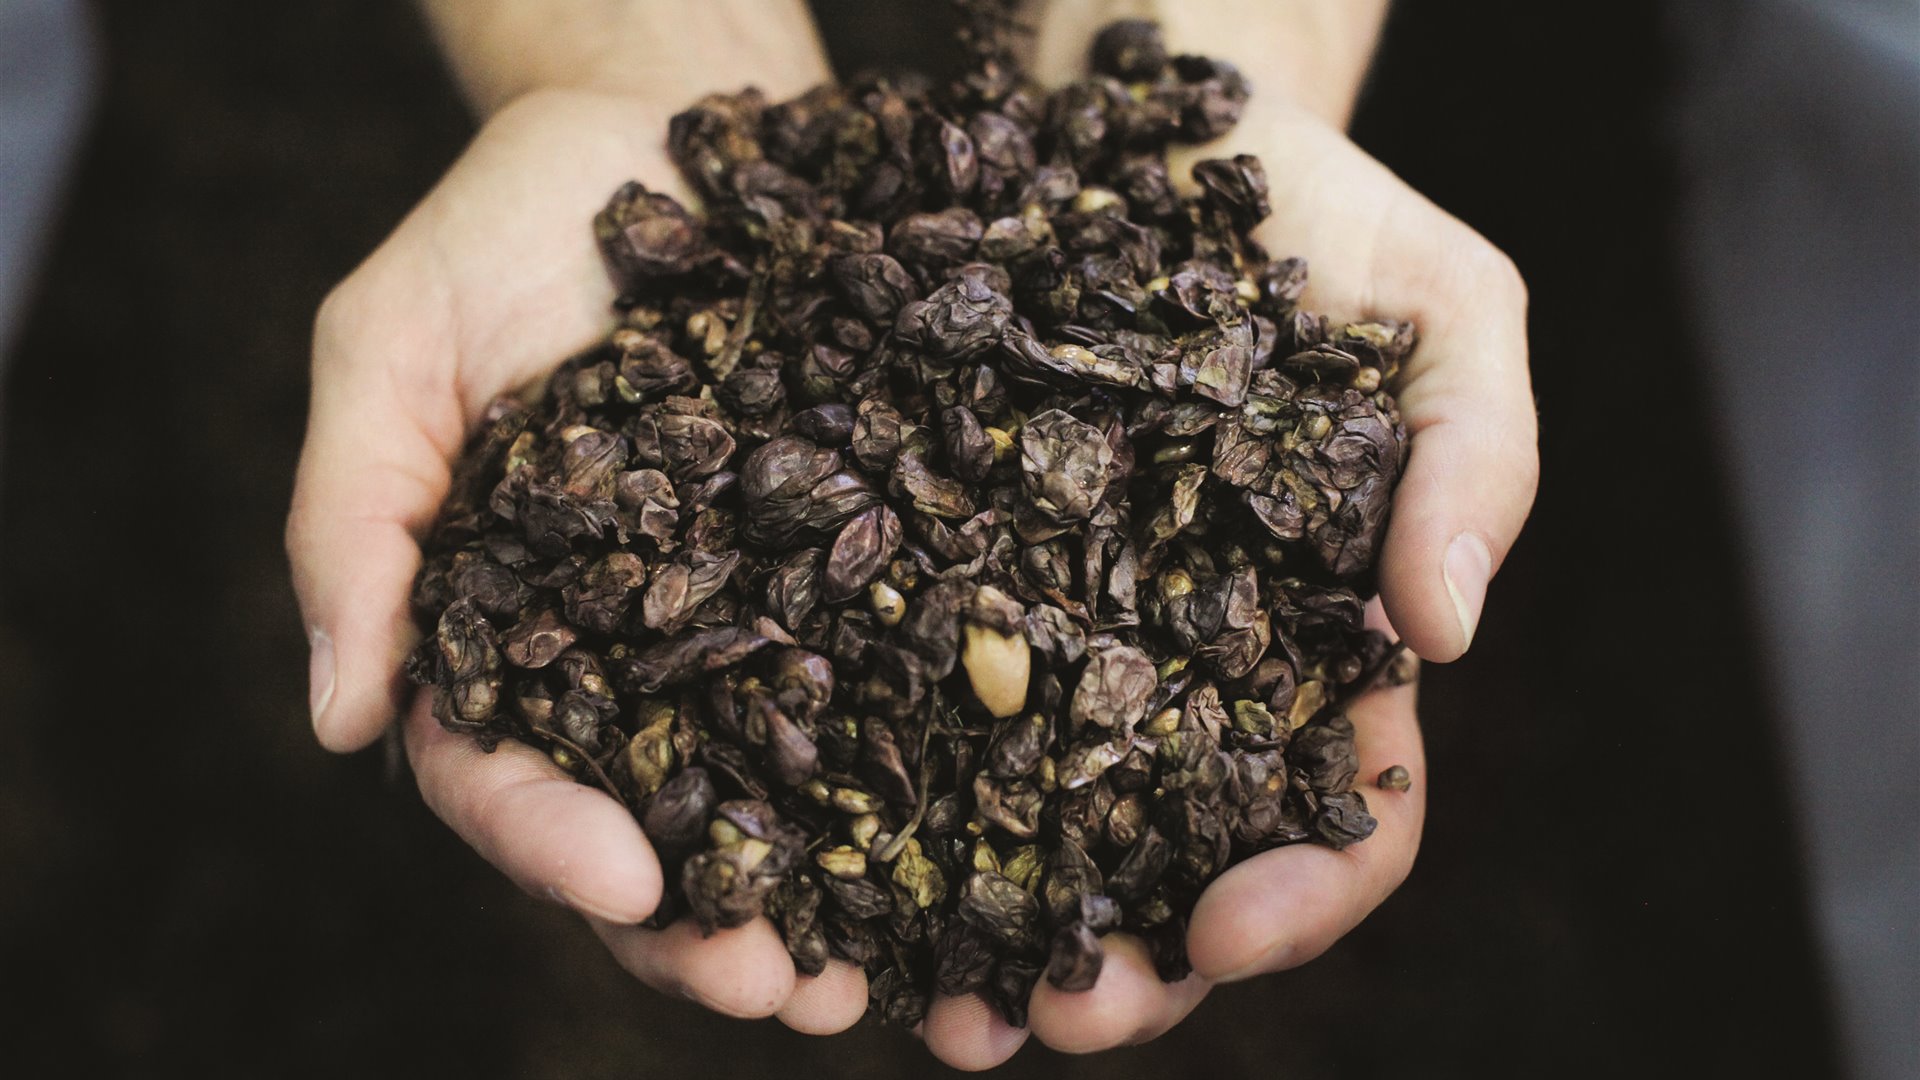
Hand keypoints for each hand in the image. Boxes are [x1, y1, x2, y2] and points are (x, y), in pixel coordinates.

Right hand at [286, 88, 868, 1032]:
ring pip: (776, 795)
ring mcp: (749, 623)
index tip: (623, 877)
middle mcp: (628, 653)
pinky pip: (888, 685)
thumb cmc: (509, 228)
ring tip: (873, 975)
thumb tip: (337, 718)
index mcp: (504, 625)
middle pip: (650, 823)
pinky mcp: (857, 570)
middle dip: (701, 923)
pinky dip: (919, 778)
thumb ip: (356, 519)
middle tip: (776, 986)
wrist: (669, 132)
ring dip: (820, 897)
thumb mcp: (392, 346)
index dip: (550, 838)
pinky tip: (971, 843)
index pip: (502, 768)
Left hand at [914, 76, 1536, 1073]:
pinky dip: (876, 800)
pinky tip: (819, 867)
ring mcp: (1063, 633)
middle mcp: (1189, 672)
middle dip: (1128, 964)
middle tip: (1058, 1020)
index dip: (1302, 891)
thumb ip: (1477, 465)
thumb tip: (1445, 632)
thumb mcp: (1448, 317)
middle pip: (1173, 862)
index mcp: (1322, 648)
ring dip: (987, 933)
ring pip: (1032, 824)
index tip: (1225, 929)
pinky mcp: (944, 573)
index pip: (1345, 810)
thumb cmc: (1325, 219)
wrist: (1148, 120)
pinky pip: (908, 700)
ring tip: (929, 1011)